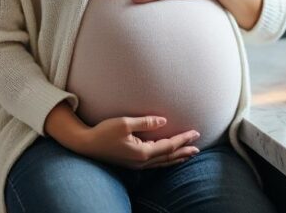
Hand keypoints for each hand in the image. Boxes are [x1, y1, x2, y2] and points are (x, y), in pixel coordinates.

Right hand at [76, 115, 200, 168]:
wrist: (87, 145)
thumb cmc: (104, 132)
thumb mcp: (124, 123)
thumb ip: (145, 122)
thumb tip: (163, 120)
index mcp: (142, 152)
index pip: (169, 146)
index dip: (183, 139)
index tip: (195, 133)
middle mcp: (142, 161)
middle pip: (169, 157)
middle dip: (184, 151)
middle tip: (198, 147)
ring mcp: (137, 164)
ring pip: (163, 162)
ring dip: (177, 158)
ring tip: (189, 154)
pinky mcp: (133, 163)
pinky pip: (155, 163)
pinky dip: (166, 160)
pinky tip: (169, 158)